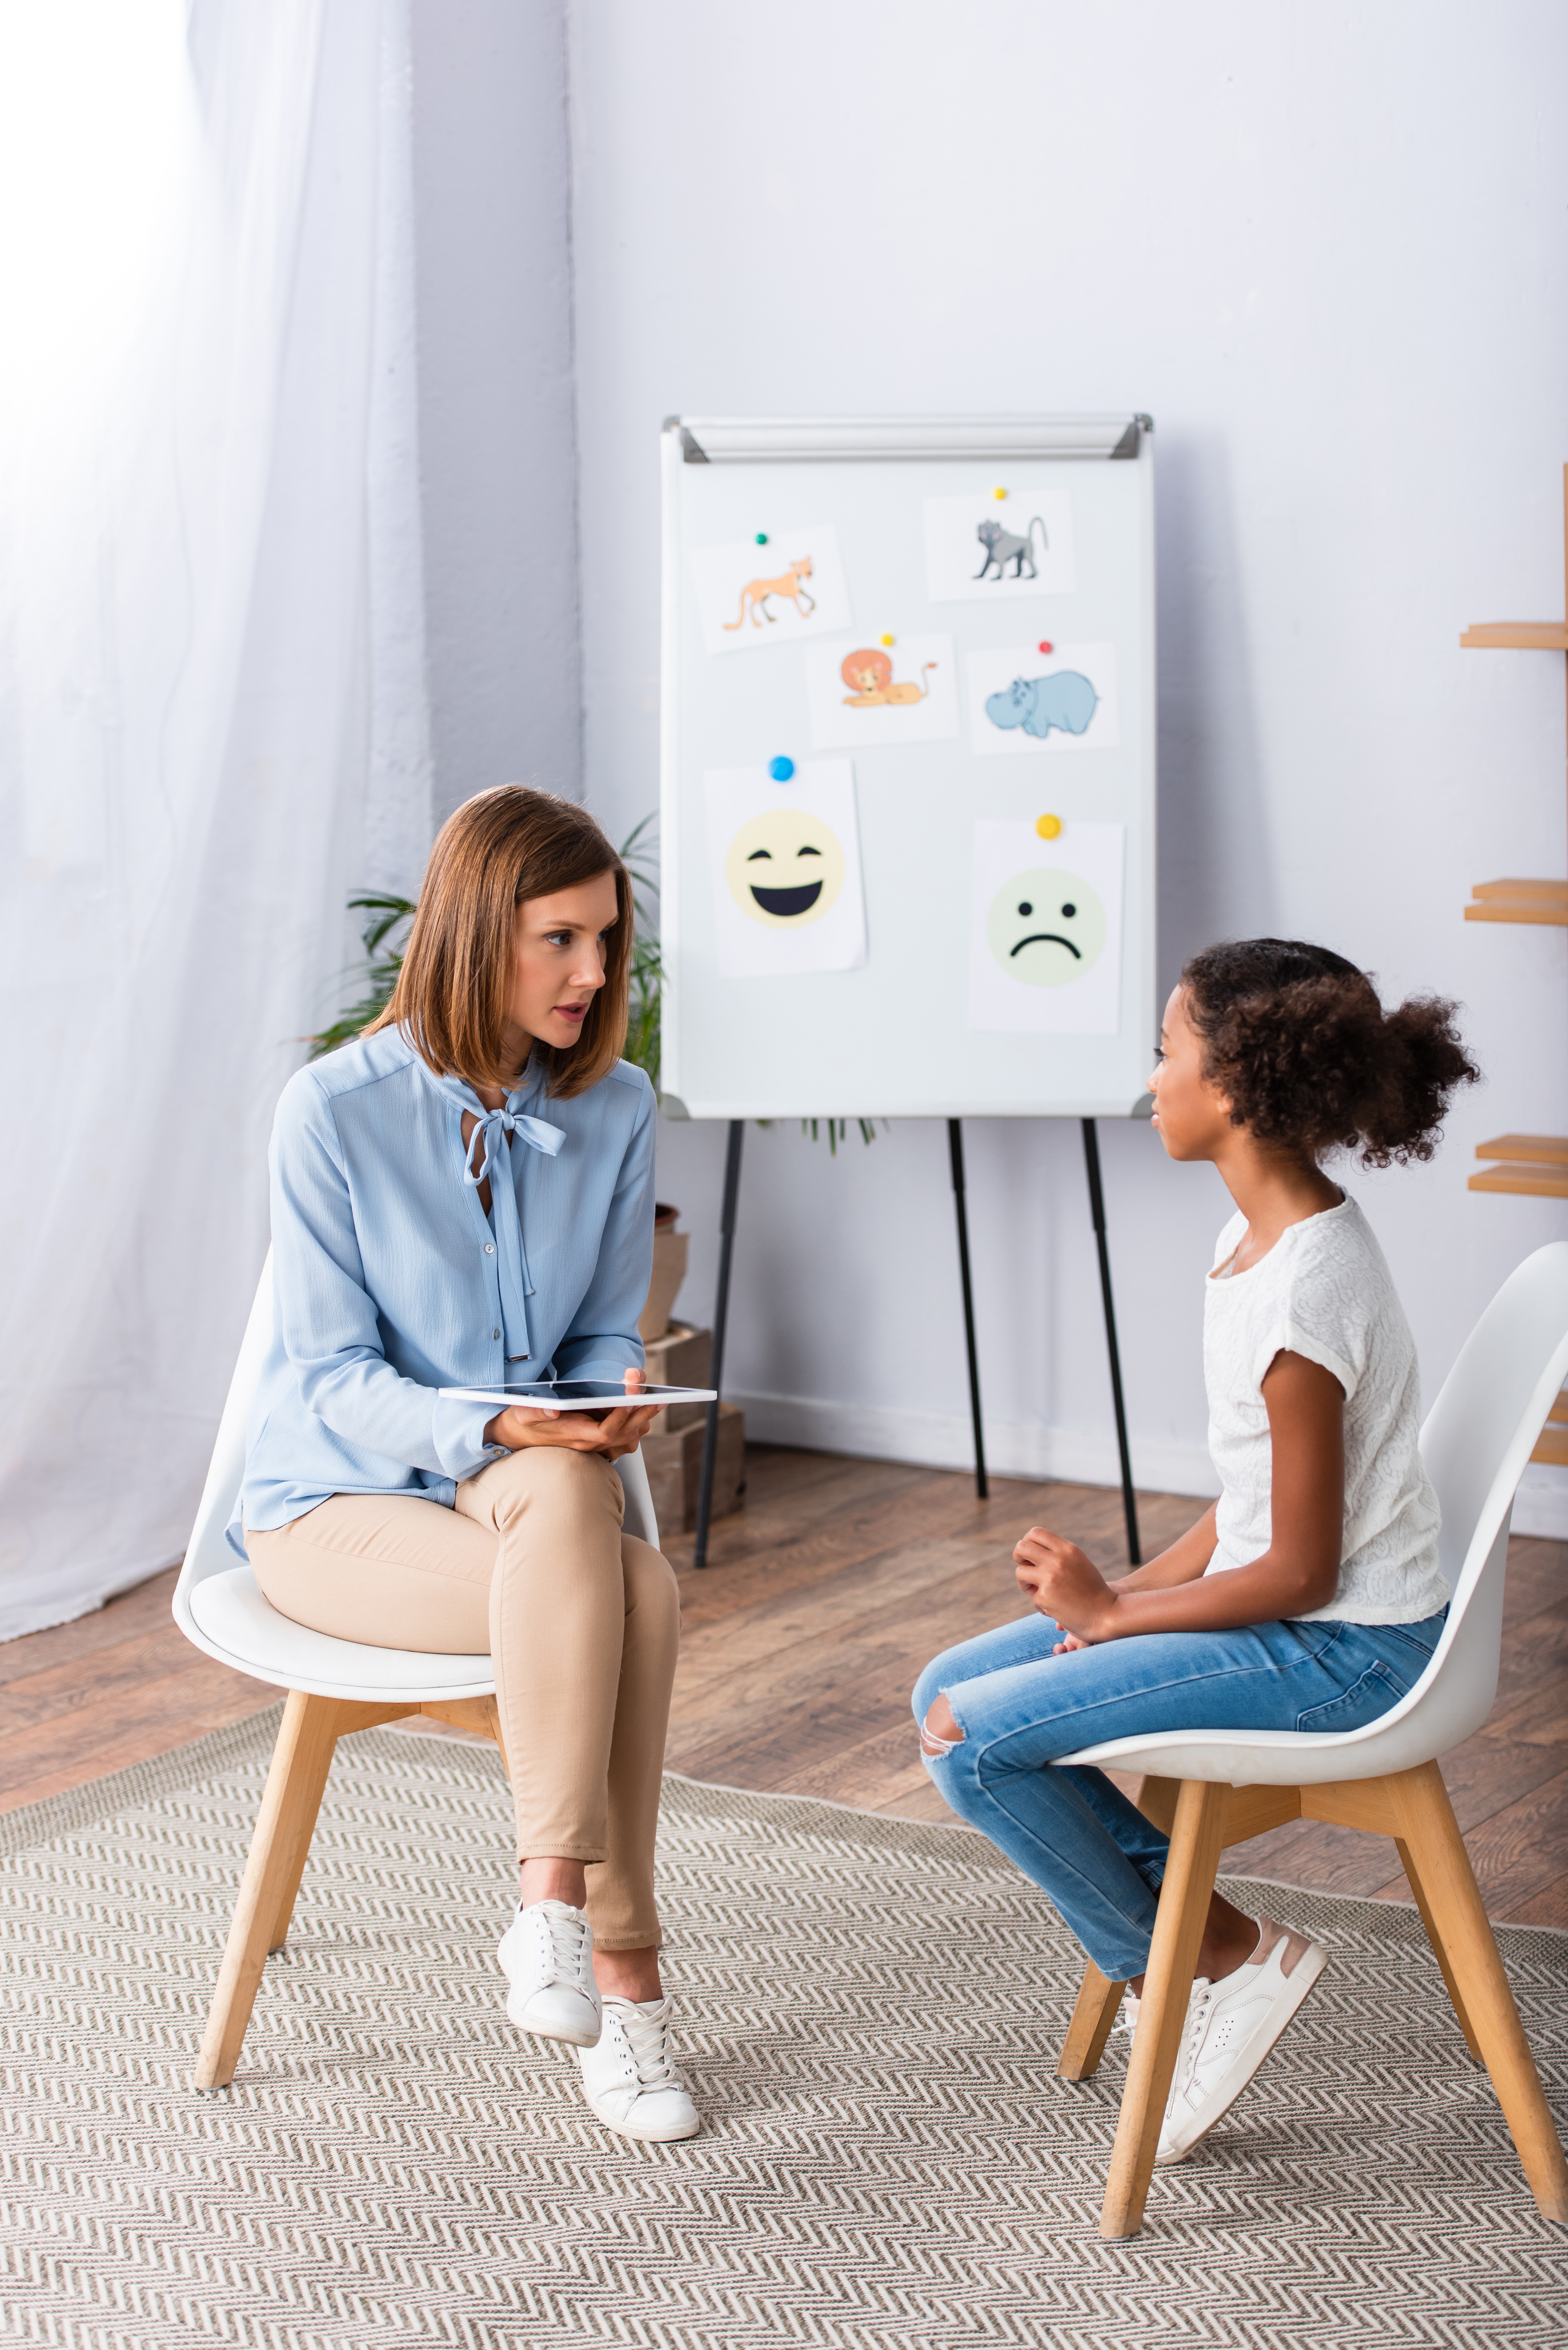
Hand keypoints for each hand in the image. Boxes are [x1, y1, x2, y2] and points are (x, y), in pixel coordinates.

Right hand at [484, 1369, 665, 1462]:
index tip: (630, 1400)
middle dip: (641, 1415)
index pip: (605, 1432)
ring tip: (658, 1401)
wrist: (518, 1436)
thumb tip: (553, 1411)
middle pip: (623, 1434)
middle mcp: (588, 1444)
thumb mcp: (523, 1413)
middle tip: (659, 1398)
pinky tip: (644, 1412)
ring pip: (627, 1437)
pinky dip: (636, 1425)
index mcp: (575, 1436)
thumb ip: (534, 1412)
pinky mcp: (597, 1441)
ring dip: (643, 1420)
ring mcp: (594, 1445)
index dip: (620, 1418)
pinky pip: (623, 1437)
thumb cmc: (523, 1421)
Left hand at [1013, 1526, 1119, 1643]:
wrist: (1107, 1615)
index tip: (1031, 1555)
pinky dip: (1041, 1604)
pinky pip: (1032, 1597)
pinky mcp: (1044, 1597)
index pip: (1035, 1533)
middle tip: (1026, 1568)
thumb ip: (1057, 1555)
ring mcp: (1050, 1578)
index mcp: (1068, 1549)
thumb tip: (1027, 1556)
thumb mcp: (1078, 1563)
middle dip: (1018, 1557)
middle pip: (1021, 1547)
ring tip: (1039, 1592)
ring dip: (1025, 1583)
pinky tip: (1057, 1609)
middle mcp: (1058, 1560)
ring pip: (1020, 1572)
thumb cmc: (1093, 1591)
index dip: (1027, 1542)